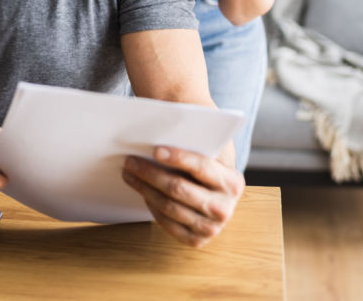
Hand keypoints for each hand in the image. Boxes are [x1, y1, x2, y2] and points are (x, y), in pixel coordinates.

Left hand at [122, 146, 244, 247]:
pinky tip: (142, 191)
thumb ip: (198, 137)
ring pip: (169, 207)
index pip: (202, 167)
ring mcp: (211, 227)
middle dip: (151, 173)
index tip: (155, 150)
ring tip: (129, 173)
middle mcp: (224, 208)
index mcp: (233, 182)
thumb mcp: (211, 152)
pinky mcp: (197, 240)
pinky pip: (167, 223)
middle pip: (180, 189)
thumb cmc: (208, 167)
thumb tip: (173, 122)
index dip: (178, 157)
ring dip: (144, 188)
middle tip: (130, 161)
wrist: (217, 196)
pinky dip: (151, 206)